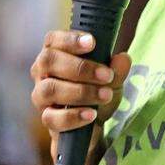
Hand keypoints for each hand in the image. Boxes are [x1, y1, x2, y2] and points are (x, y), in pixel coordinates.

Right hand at [30, 29, 132, 159]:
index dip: (70, 39)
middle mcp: (43, 72)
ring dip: (80, 91)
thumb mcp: (112, 80)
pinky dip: (73, 115)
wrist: (94, 125)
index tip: (92, 42)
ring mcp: (41, 96)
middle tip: (106, 75)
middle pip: (48, 61)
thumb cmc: (96, 91)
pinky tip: (91, 114)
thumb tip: (123, 59)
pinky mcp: (45, 119)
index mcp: (55, 53)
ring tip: (105, 95)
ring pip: (50, 89)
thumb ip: (117, 69)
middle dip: (80, 67)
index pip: (53, 39)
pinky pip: (52, 117)